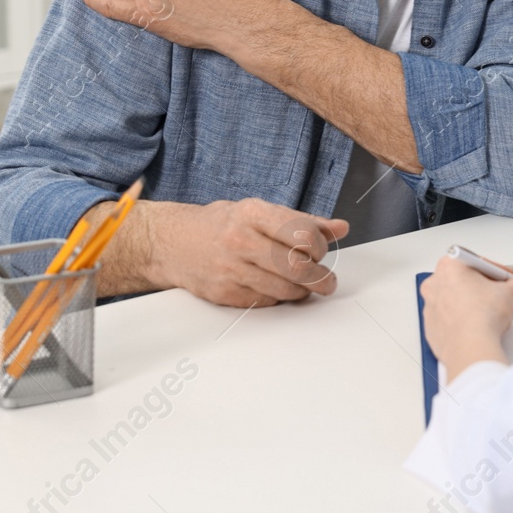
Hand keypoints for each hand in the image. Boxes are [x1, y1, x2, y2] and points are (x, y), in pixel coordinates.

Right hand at [148, 197, 348, 307]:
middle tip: (327, 282)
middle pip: (296, 266)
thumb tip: (340, 228)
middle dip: (320, 278)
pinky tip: (278, 289)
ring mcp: (230, 268)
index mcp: (253, 213)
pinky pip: (265, 301)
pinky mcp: (224, 292)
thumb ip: (301, 221)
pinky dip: (279, 298)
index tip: (321, 252)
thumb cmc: (221, 225)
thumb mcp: (260, 212)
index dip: (320, 247)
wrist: (172, 242)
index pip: (303, 233)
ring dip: (302, 291)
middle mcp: (241, 239)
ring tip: (306, 287)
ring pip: (284, 288)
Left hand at [419, 256, 512, 377]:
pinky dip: (465, 321)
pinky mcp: (432, 327)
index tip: (512, 284)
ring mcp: (431, 306)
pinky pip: (452, 319)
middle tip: (509, 300)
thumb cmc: (480, 316)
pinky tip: (480, 328)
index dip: (503, 276)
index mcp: (451, 265)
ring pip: (459, 300)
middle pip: (470, 282)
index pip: (483, 266)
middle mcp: (436, 283)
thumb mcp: (510, 294)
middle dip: (492, 292)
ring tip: (496, 316)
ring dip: (478, 305)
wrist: (470, 347)